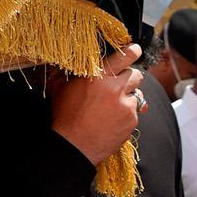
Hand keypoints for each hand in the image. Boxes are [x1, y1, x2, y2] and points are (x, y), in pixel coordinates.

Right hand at [48, 44, 143, 165]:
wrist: (73, 146)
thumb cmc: (65, 117)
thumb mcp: (59, 89)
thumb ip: (65, 73)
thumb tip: (63, 64)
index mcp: (98, 75)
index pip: (124, 56)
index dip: (132, 51)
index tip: (135, 50)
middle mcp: (115, 88)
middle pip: (136, 75)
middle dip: (130, 78)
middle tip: (120, 85)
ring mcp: (126, 105)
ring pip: (137, 94)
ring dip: (128, 97)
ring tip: (113, 107)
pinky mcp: (132, 120)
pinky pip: (135, 112)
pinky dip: (127, 114)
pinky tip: (113, 120)